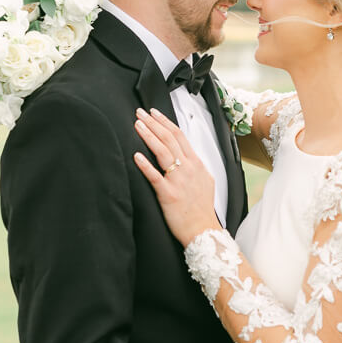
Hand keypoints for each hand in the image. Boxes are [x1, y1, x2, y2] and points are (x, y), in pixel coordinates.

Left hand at [134, 108, 219, 245]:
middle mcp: (188, 168)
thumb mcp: (205, 181)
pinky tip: (136, 155)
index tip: (154, 113)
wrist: (203, 230)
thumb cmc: (201, 209)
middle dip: (153, 123)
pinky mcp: (168, 194)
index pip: (179, 135)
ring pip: (162, 151)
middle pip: (169, 139)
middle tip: (140, 112)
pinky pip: (155, 176)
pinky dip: (145, 164)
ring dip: (148, 135)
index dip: (165, 121)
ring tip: (137, 125)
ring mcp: (178, 180)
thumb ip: (195, 166)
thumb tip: (187, 157)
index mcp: (196, 164)